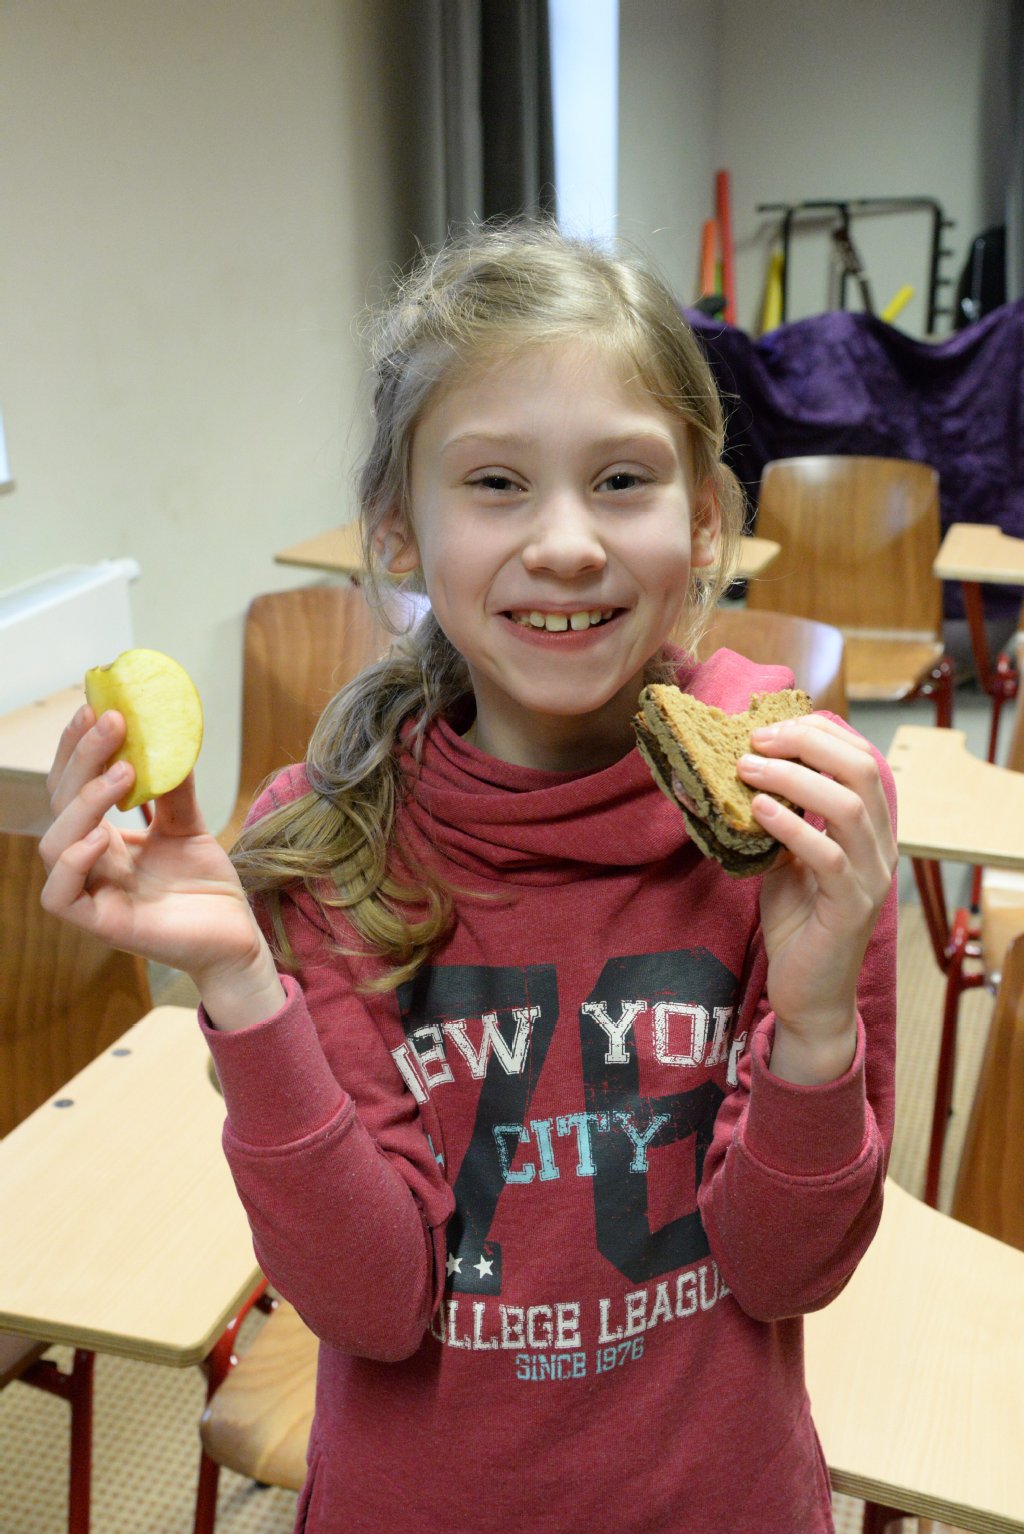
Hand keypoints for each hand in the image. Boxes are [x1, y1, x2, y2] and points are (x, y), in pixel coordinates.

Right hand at [40, 704, 280, 1014]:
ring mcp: (93, 894)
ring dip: (84, 802)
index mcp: (104, 838)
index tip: (96, 707)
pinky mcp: (104, 925)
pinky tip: (104, 835)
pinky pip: (61, 896)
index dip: (77, 748)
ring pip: (54, 845)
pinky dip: (74, 861)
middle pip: (60, 805)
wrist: (238, 938)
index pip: (73, 786)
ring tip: (124, 772)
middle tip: (114, 721)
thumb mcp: (191, 826)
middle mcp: (90, 862)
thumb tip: (168, 736)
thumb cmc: (209, 887)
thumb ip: (174, 789)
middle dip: (83, 758)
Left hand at [736, 715, 896, 1083]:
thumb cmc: (798, 924)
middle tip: (756, 740)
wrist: (809, 995)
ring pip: (848, 806)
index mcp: (869, 829)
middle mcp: (879, 847)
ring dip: (793, 778)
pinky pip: (828, 857)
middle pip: (861, 770)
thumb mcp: (785, 859)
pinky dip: (791, 826)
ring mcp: (870, 878)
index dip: (820, 733)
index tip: (772, 726)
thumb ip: (781, 818)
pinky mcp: (850, 908)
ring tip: (747, 768)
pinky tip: (759, 810)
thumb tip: (742, 772)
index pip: (861, 759)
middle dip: (807, 743)